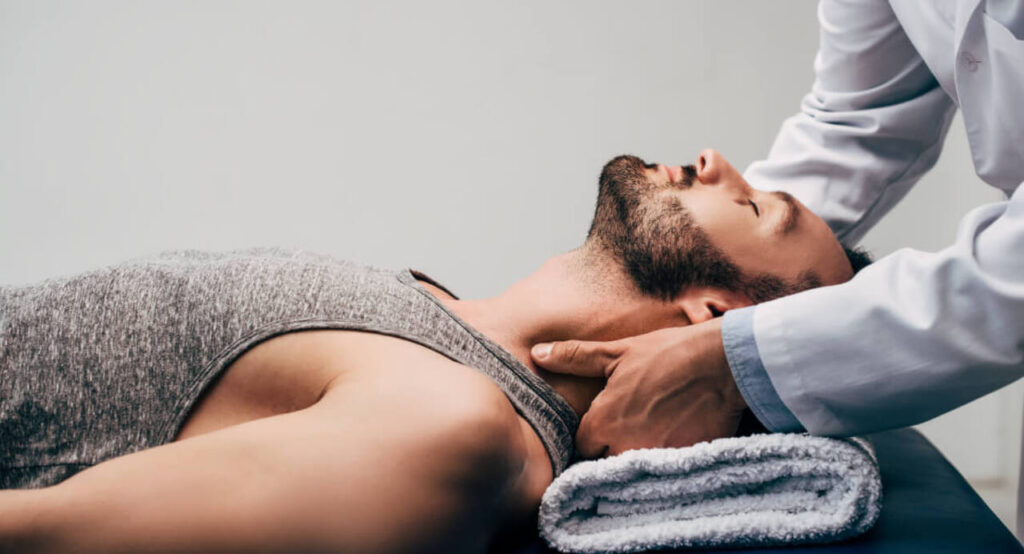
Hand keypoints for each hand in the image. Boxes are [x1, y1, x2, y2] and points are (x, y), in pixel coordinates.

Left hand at [531, 319, 747, 457]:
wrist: (724, 363)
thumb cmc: (669, 353)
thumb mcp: (618, 352)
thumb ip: (575, 357)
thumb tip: (538, 354)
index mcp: (603, 422)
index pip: (582, 445)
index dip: (593, 434)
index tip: (605, 422)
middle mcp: (624, 447)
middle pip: (605, 463)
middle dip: (612, 450)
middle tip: (630, 428)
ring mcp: (653, 460)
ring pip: (632, 472)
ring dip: (636, 458)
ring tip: (651, 435)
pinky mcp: (681, 465)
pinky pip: (663, 475)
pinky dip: (664, 465)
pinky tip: (672, 442)